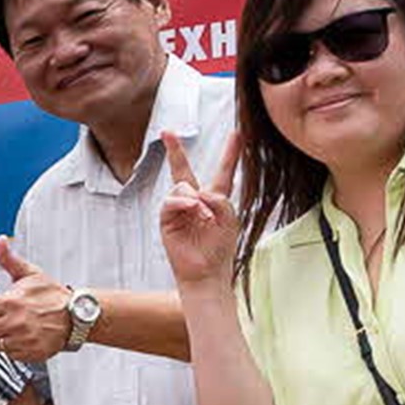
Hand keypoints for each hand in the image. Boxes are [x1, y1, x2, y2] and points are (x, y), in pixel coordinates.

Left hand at [0, 237, 77, 362]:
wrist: (77, 315)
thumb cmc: (52, 295)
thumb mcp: (30, 273)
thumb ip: (9, 259)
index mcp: (10, 302)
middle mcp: (15, 323)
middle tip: (3, 318)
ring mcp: (23, 340)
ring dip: (2, 337)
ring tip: (15, 328)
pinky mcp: (31, 353)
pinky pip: (10, 354)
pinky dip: (15, 348)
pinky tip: (24, 337)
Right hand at [153, 135, 233, 291]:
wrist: (206, 271)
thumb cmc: (220, 247)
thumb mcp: (230, 217)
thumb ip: (219, 198)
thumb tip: (195, 192)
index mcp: (215, 199)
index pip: (223, 172)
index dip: (230, 153)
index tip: (237, 134)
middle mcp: (194, 200)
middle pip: (184, 171)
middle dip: (174, 151)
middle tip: (167, 132)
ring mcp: (179, 209)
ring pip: (182, 185)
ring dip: (196, 199)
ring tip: (205, 217)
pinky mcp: (167, 219)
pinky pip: (172, 200)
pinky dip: (184, 203)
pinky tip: (194, 211)